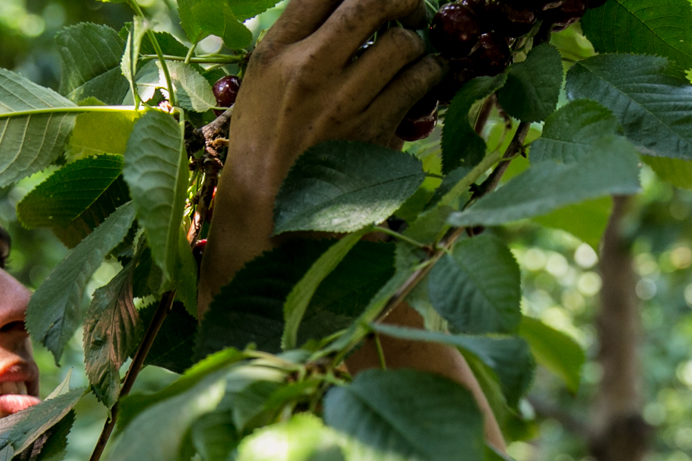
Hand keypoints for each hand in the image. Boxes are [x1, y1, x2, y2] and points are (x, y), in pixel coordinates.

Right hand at [201, 0, 444, 300]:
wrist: (269, 210)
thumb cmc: (265, 141)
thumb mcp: (263, 80)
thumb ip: (298, 40)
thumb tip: (345, 8)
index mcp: (277, 51)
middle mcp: (311, 69)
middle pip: (371, 3)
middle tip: (410, 9)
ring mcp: (346, 102)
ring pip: (404, 45)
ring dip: (419, 43)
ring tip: (417, 51)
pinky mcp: (376, 133)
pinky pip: (418, 87)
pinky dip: (429, 77)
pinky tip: (424, 80)